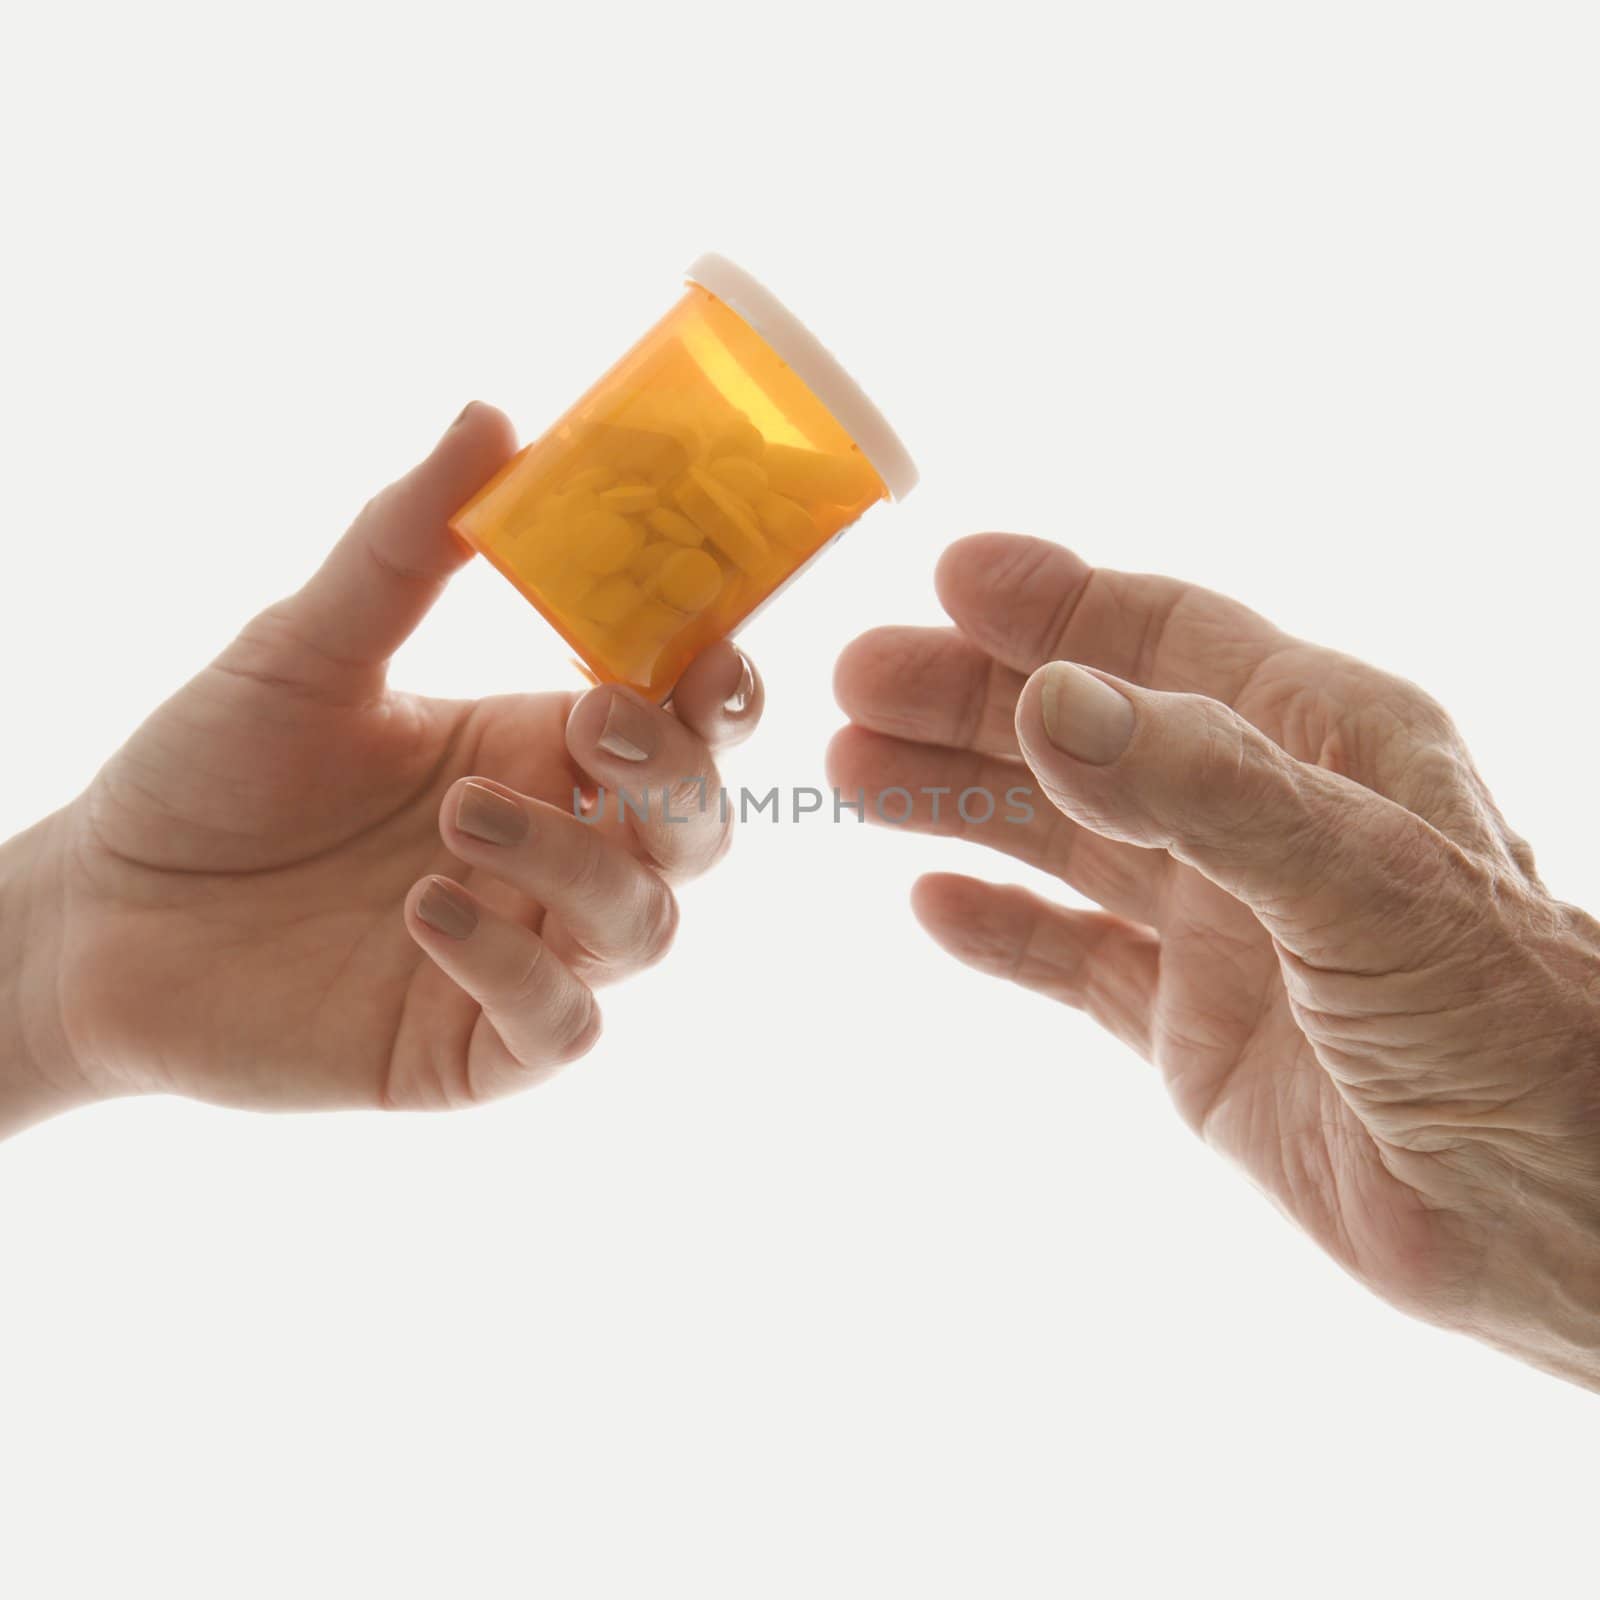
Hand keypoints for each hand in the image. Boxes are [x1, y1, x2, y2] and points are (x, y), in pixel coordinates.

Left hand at [0, 404, 762, 1132]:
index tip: (706, 653)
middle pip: (699, 829)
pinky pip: (562, 1027)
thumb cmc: (207, 773)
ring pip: (647, 926)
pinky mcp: (474, 1048)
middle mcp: (552, 849)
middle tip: (595, 723)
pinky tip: (424, 916)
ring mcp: (525, 951)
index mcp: (535, 748)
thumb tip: (492, 417)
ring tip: (457, 815)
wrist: (96, 916)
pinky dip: (521, 973)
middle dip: (676, 779)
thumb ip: (406, 546)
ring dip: (581, 864)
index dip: (721, 695)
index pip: (682, 725)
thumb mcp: (306, 648)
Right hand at [831, 532, 1599, 1389]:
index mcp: (1318, 741)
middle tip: (855, 680)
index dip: (1058, 603)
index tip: (951, 577)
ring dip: (959, 800)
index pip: (1166, 640)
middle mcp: (1259, 818)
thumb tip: (1044, 703)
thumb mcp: (1358, 876)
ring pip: (1063, 837)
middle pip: (1084, 732)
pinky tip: (932, 905)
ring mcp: (1221, 925)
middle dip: (967, 701)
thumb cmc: (1502, 1022)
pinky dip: (1003, 931)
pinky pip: (1075, 961)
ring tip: (851, 771)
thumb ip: (1199, 787)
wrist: (1551, 1217)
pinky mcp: (1192, 1028)